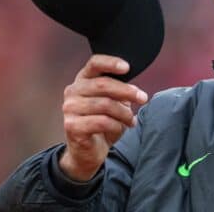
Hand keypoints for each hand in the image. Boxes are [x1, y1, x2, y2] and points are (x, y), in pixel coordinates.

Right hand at [59, 55, 147, 180]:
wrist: (88, 151)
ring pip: (105, 104)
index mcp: (83, 79)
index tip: (128, 67)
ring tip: (130, 120)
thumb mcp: (114, 102)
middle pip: (103, 84)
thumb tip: (134, 89)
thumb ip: (120, 90)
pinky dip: (116, 126)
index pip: (94, 63)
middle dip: (128, 91)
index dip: (111, 63)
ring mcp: (69, 108)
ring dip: (124, 113)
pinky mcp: (71, 125)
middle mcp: (73, 91)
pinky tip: (120, 129)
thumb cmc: (103, 122)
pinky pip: (102, 121)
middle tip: (143, 98)